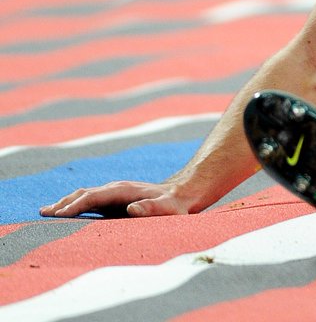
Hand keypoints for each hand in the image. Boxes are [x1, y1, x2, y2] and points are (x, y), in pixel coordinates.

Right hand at [40, 180, 191, 218]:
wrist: (182, 193)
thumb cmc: (175, 205)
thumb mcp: (168, 208)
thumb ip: (152, 208)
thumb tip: (132, 208)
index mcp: (124, 190)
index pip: (93, 197)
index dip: (75, 206)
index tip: (58, 216)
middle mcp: (115, 189)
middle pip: (83, 194)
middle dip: (63, 203)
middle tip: (43, 214)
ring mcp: (114, 193)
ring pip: (84, 195)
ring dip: (66, 203)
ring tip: (46, 212)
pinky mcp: (114, 199)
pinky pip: (90, 201)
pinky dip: (74, 205)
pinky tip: (64, 212)